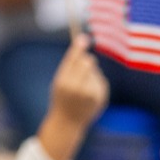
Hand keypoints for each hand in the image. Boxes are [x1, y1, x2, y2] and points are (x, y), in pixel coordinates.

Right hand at [38, 34, 108, 159]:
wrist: (68, 122)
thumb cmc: (62, 97)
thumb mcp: (59, 81)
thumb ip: (70, 63)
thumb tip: (83, 39)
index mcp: (63, 82)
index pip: (73, 60)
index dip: (79, 48)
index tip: (83, 37)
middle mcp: (77, 88)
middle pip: (88, 62)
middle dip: (86, 60)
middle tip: (83, 64)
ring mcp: (90, 94)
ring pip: (94, 71)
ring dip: (90, 75)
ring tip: (82, 88)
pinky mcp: (100, 97)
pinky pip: (100, 80)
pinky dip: (95, 83)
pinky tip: (89, 94)